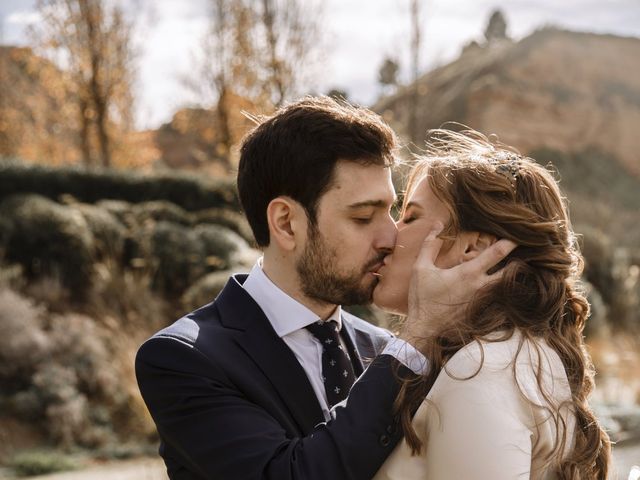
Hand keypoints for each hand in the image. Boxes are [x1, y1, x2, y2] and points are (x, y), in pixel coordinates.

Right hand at [399, 224, 516, 350]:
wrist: (425, 330)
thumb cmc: (422, 298)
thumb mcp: (420, 268)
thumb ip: (429, 245)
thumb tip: (437, 224)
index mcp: (469, 273)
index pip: (498, 252)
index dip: (512, 241)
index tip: (520, 233)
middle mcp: (482, 287)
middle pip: (512, 271)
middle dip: (520, 259)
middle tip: (526, 251)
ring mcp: (484, 301)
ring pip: (507, 285)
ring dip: (512, 276)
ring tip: (518, 266)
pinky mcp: (482, 312)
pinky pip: (499, 298)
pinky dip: (504, 290)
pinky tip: (504, 287)